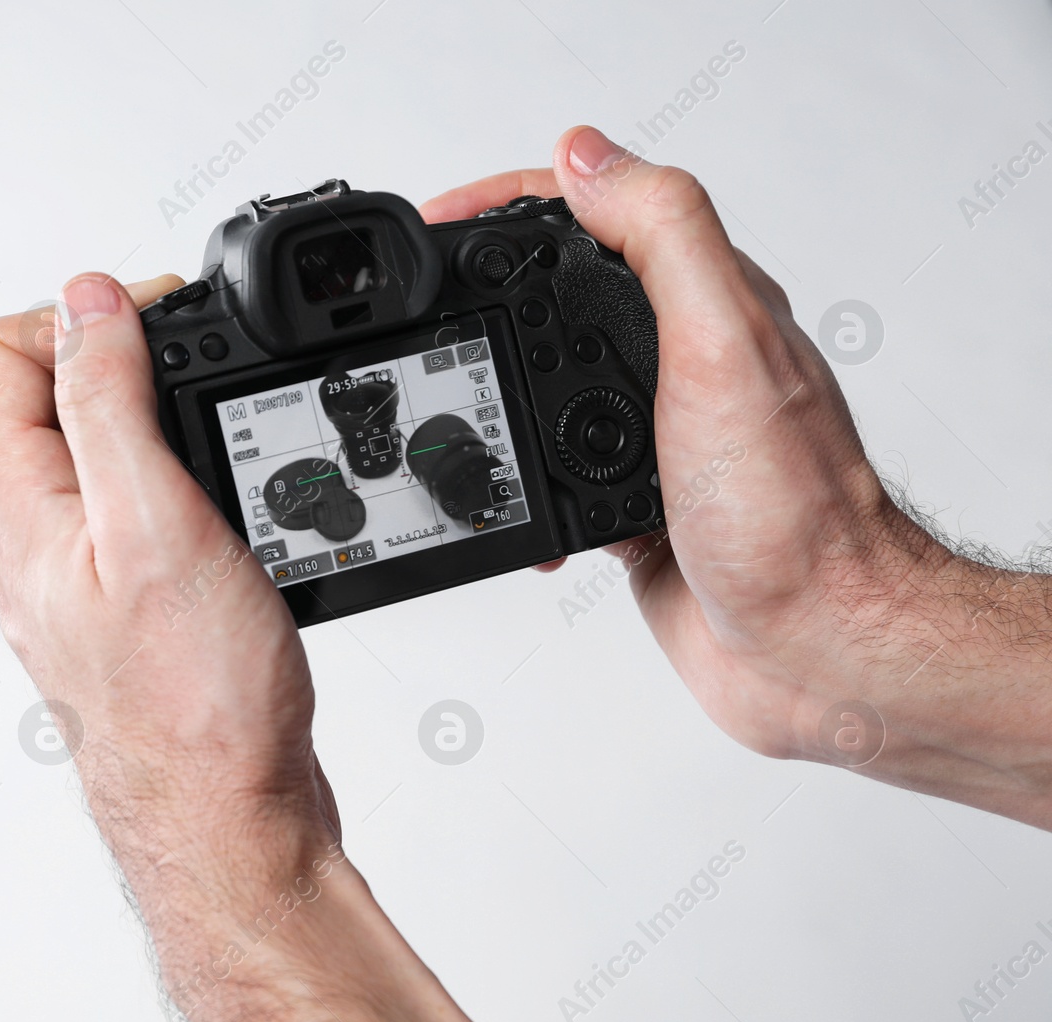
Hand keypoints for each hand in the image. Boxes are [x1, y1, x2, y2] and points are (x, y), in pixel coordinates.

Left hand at [0, 275, 505, 1021]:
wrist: (229, 820)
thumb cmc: (192, 705)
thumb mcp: (153, 522)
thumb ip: (107, 401)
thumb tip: (86, 301)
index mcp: (16, 506)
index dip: (76, 314)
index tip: (156, 321)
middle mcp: (28, 539)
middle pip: (33, 395)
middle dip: (111, 354)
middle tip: (190, 362)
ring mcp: (71, 575)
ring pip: (84, 452)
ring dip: (144, 414)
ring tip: (211, 423)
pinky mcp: (119, 604)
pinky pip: (123, 508)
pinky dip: (169, 477)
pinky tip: (219, 497)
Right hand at [424, 127, 1051, 827]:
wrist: (814, 648)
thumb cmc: (792, 514)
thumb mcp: (724, 347)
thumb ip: (664, 238)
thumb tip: (587, 154)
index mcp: (711, 302)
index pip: (602, 212)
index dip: (516, 202)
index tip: (445, 220)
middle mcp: (686, 360)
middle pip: (565, 290)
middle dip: (486, 287)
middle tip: (424, 299)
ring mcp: (658, 434)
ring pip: (550, 383)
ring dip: (492, 386)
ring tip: (445, 390)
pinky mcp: (635, 501)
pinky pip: (553, 469)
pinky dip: (516, 475)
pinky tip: (508, 495)